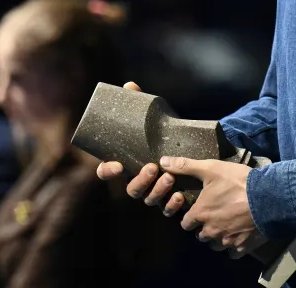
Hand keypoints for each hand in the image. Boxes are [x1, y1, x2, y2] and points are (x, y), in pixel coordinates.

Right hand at [95, 82, 187, 216]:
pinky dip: (171, 205)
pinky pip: (167, 209)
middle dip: (140, 181)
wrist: (189, 146)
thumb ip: (138, 104)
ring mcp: (153, 191)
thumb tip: (130, 85)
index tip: (117, 165)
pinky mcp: (170, 198)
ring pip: (148, 199)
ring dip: (158, 190)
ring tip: (170, 177)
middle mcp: (137, 179)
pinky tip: (179, 196)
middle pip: (130, 189)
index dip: (108, 171)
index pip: (107, 172)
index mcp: (126, 162)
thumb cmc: (162, 133)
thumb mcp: (151, 118)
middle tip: (152, 168)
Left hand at [164, 156, 260, 253]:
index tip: (197, 212)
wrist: (268, 198)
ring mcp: (227, 241)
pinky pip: (233, 253)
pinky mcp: (243, 247)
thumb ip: (186, 166)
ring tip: (225, 228)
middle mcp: (211, 231)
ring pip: (216, 246)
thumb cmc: (237, 182)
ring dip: (218, 239)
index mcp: (201, 214)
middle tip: (213, 218)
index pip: (186, 223)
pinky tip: (238, 237)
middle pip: (201, 236)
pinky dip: (234, 247)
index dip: (191, 218)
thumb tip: (162, 161)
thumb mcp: (211, 168)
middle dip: (204, 228)